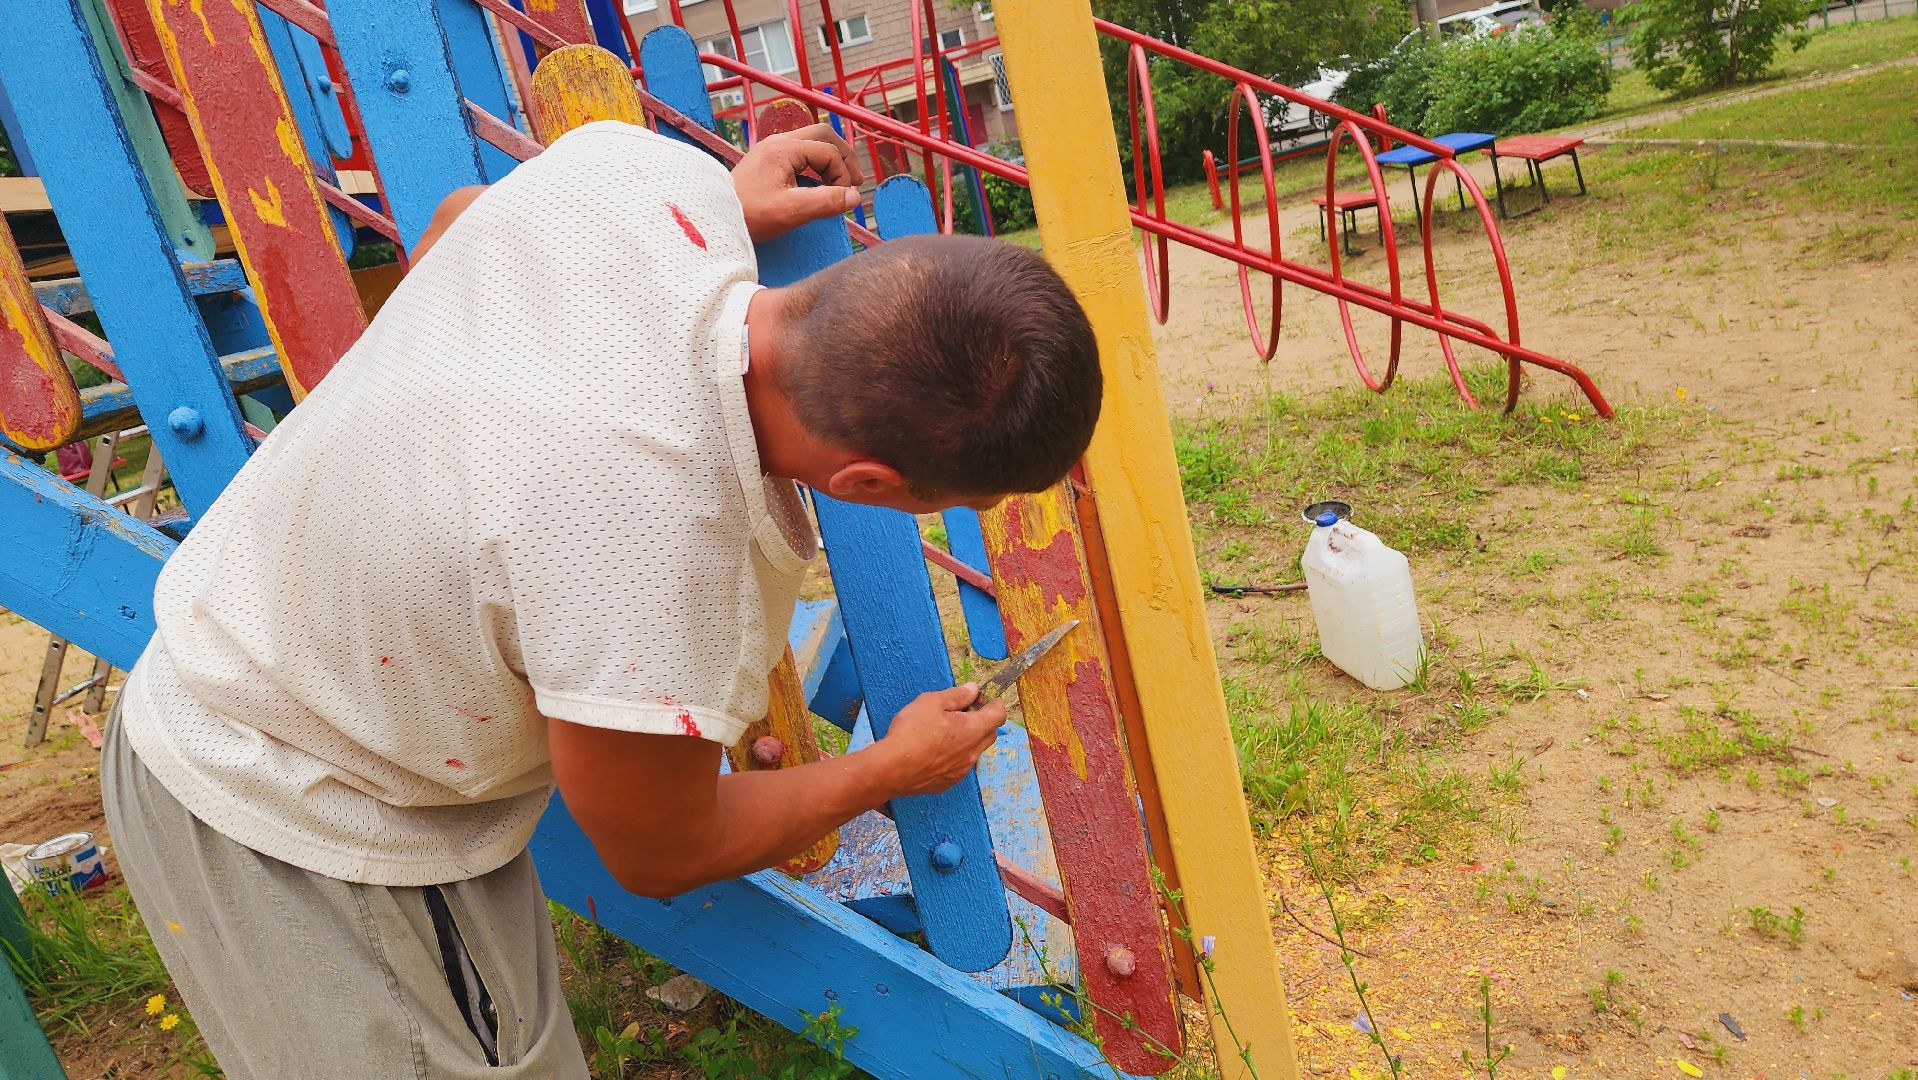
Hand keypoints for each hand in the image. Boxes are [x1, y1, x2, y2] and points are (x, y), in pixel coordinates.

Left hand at [731, 123, 863, 242]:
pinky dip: (816, 165)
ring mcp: (771, 149)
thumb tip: (854, 197)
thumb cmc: (749, 214)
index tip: (843, 199)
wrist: (715, 216)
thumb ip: (826, 202)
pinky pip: (800, 153)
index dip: (842, 175)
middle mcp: (778, 142)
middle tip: (855, 181)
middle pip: (823, 135)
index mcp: (784, 149)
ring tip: (840, 183)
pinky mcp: (767, 161)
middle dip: (843, 157)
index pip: (829, 152)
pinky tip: (818, 184)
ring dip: (830, 160)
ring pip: (812, 142)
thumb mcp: (791, 210)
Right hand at [872, 685, 1003, 796]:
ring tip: (942, 732)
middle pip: (990, 733)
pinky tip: (933, 751)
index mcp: (973, 729)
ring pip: (974, 751)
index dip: (993, 703)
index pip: (999, 714)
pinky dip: (953, 756)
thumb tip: (973, 689)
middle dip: (982, 721)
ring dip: (967, 740)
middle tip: (960, 712)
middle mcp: (972, 752)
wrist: (891, 769)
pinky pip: (959, 766)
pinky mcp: (948, 782)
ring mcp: (961, 770)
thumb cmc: (911, 732)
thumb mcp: (932, 702)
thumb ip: (957, 695)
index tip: (979, 698)